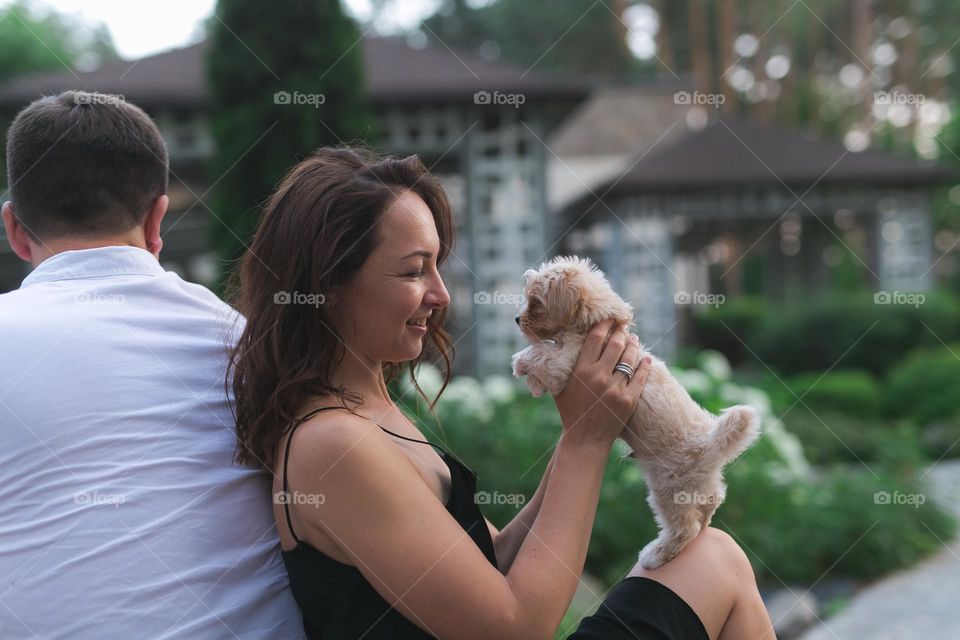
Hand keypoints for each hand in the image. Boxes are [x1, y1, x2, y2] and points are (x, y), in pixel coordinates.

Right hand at [553, 320, 651, 449]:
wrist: (585, 440)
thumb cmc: (570, 412)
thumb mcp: (559, 388)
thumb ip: (558, 368)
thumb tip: (552, 348)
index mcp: (581, 371)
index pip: (595, 339)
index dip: (604, 326)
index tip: (609, 320)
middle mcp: (599, 377)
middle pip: (615, 345)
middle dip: (621, 332)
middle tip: (624, 327)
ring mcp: (616, 389)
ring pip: (630, 359)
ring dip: (633, 346)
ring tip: (634, 339)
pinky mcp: (629, 400)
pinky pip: (640, 377)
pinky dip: (644, 366)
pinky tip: (646, 359)